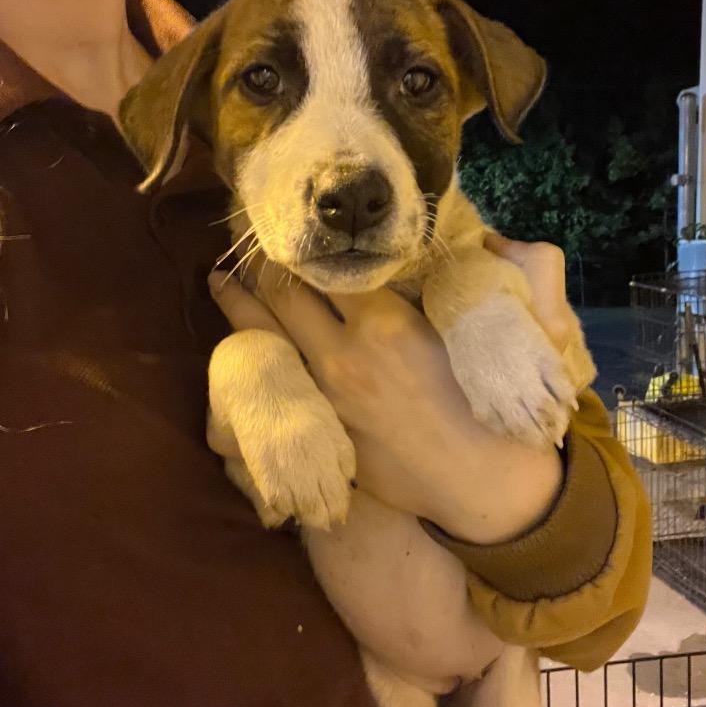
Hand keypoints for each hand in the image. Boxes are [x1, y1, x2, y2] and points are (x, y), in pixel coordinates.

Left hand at [208, 238, 566, 543]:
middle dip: (260, 264)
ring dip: (238, 305)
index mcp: (384, 322)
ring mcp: (325, 398)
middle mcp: (342, 356)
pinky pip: (274, 386)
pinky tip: (242, 345)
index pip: (325, 268)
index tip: (293, 227)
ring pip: (265, 338)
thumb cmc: (485, 400)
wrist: (479, 479)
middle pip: (283, 295)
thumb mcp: (462, 330)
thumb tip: (402, 253)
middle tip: (249, 244)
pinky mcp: (320, 431)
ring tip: (220, 279)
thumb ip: (427, 287)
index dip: (305, 242)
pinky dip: (254, 359)